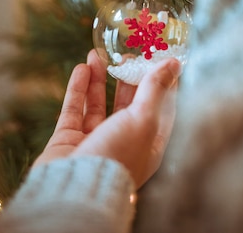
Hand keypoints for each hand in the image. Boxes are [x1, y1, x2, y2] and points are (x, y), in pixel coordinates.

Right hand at [33, 50, 179, 187]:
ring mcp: (94, 142)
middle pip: (127, 105)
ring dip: (99, 79)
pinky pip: (74, 110)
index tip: (160, 59)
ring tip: (97, 54)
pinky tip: (81, 68)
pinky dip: (78, 88)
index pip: (160, 109)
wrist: (75, 188)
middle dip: (127, 79)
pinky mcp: (69, 141)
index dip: (161, 83)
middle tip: (126, 53)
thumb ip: (155, 89)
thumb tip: (174, 63)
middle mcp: (122, 143)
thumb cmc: (118, 157)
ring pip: (98, 105)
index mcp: (148, 144)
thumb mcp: (144, 119)